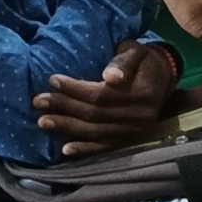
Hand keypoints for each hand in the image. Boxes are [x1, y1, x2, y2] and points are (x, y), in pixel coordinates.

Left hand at [36, 40, 176, 155]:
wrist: (163, 78)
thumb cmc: (143, 61)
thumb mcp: (135, 52)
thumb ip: (123, 62)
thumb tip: (111, 77)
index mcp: (142, 92)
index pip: (102, 94)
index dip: (75, 89)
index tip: (52, 80)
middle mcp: (140, 115)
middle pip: (95, 114)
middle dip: (64, 107)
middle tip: (39, 101)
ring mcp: (135, 130)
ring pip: (96, 131)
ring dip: (67, 127)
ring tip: (43, 121)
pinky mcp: (130, 139)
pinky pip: (104, 147)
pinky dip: (84, 149)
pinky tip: (65, 150)